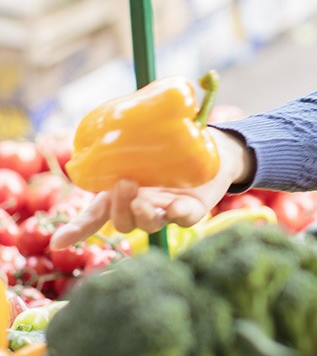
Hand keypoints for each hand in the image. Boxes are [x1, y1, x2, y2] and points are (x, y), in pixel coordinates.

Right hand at [49, 128, 251, 248]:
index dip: (77, 230)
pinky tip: (176, 206)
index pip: (95, 217)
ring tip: (143, 199)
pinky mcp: (192, 210)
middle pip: (123, 222)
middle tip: (124, 183)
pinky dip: (178, 215)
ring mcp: (166, 211)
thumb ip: (125, 142)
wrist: (212, 151)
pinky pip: (184, 219)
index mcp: (123, 194)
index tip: (57, 242)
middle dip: (119, 208)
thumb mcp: (141, 145)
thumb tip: (110, 120)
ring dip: (142, 214)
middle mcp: (142, 207)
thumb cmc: (170, 149)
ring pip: (149, 225)